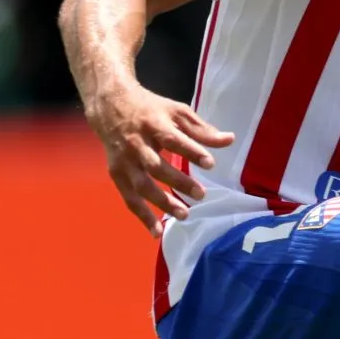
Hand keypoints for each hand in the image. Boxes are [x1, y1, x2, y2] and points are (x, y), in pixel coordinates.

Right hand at [86, 86, 234, 231]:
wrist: (110, 106)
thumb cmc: (150, 110)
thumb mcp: (176, 112)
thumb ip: (201, 129)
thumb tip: (229, 140)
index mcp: (152, 124)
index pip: (172, 139)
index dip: (191, 151)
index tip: (210, 164)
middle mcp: (135, 144)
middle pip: (155, 166)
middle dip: (178, 181)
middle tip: (201, 195)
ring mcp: (124, 161)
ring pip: (141, 186)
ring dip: (161, 202)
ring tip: (184, 214)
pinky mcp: (116, 174)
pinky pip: (129, 198)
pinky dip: (142, 215)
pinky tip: (157, 232)